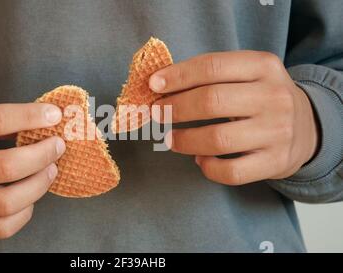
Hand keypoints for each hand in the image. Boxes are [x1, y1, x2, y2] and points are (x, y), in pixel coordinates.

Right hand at [0, 103, 65, 238]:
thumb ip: (1, 123)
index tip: (54, 115)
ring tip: (49, 170)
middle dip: (43, 155)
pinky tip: (30, 197)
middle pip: (7, 167)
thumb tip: (48, 119)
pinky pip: (4, 227)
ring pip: (8, 202)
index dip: (31, 117)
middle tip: (57, 146)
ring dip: (40, 185)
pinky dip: (26, 212)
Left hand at [150, 51, 317, 184]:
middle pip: (211, 101)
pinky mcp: (275, 162)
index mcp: (264, 66)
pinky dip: (208, 168)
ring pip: (218, 139)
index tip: (153, 85)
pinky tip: (200, 160)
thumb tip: (159, 85)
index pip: (213, 66)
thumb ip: (211, 76)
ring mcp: (278, 132)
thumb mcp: (247, 75)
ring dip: (184, 140)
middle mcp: (274, 97)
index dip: (178, 76)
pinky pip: (231, 171)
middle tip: (158, 113)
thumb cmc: (261, 98)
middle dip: (175, 108)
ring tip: (170, 139)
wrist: (307, 128)